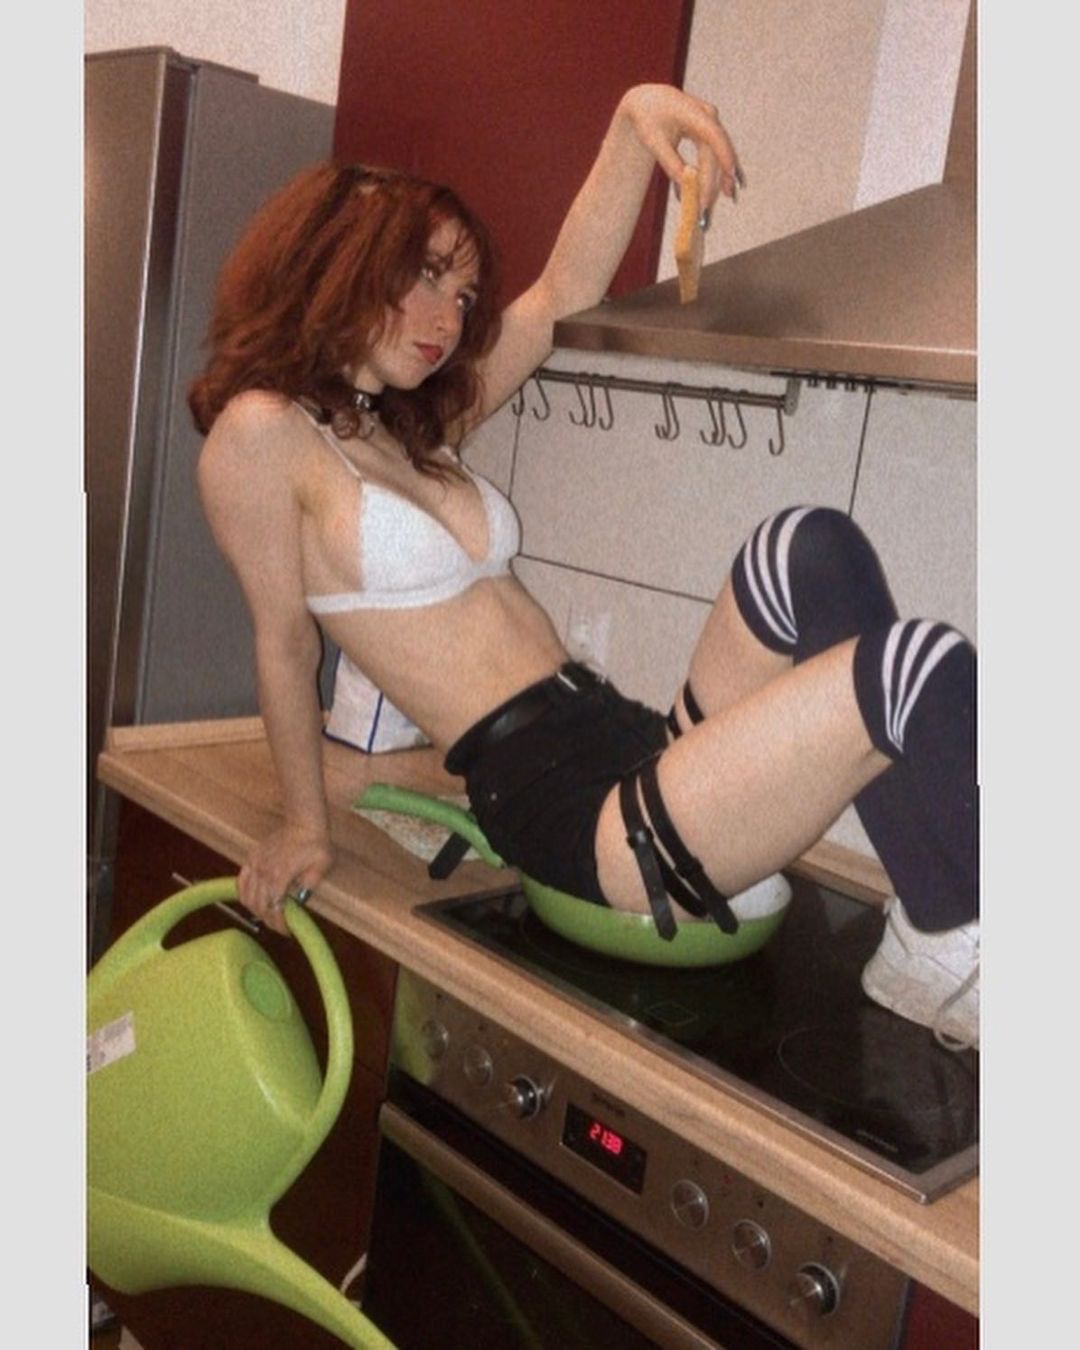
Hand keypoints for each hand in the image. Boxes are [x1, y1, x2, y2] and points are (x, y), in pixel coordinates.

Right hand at [237, 822, 334, 934]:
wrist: (303, 821)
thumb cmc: (316, 843)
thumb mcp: (322, 865)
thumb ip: (310, 885)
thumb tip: (300, 902)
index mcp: (280, 875)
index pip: (274, 908)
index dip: (279, 923)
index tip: (287, 931)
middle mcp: (264, 871)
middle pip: (259, 905)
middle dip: (269, 920)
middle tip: (280, 925)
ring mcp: (255, 864)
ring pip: (246, 896)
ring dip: (256, 909)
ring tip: (268, 914)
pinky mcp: (251, 857)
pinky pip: (241, 881)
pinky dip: (244, 894)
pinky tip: (252, 900)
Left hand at [619, 84, 742, 218]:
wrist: (647, 102)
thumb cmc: (648, 119)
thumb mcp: (655, 142)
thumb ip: (671, 163)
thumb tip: (686, 188)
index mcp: (694, 113)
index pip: (714, 137)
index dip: (725, 156)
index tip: (730, 177)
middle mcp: (708, 116)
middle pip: (715, 153)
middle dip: (713, 181)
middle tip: (706, 207)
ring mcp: (711, 124)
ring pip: (718, 156)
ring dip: (719, 180)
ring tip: (720, 204)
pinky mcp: (708, 133)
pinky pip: (715, 156)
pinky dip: (715, 174)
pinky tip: (719, 192)